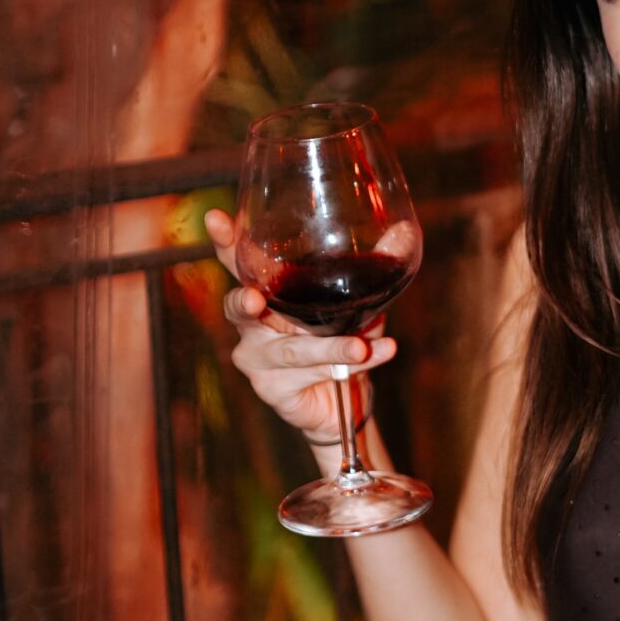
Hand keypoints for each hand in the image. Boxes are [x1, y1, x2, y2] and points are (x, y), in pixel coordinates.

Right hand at [204, 205, 398, 446]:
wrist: (342, 402)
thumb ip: (375, 267)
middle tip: (255, 300)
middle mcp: (253, 326)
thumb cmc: (339, 339)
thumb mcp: (358, 300)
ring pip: (292, 351)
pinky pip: (314, 376)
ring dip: (330, 348)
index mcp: (267, 292)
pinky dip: (350, 366)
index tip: (215, 218)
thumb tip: (405, 231)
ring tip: (361, 347)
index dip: (225, 241)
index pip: (239, 262)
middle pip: (239, 307)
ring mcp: (258, 360)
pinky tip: (377, 354)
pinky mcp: (273, 391)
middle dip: (245, 302)